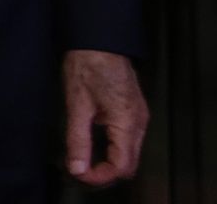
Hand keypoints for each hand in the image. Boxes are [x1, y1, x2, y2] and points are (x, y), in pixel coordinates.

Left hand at [62, 49, 147, 185]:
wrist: (100, 39)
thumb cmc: (88, 65)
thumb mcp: (77, 104)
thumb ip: (78, 139)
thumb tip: (77, 168)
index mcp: (128, 123)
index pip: (122, 167)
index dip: (101, 177)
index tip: (79, 174)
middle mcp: (139, 123)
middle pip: (129, 165)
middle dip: (104, 173)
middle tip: (79, 170)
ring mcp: (139, 117)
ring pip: (129, 154)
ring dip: (108, 162)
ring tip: (83, 160)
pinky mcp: (133, 112)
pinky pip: (127, 140)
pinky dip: (112, 149)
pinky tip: (94, 145)